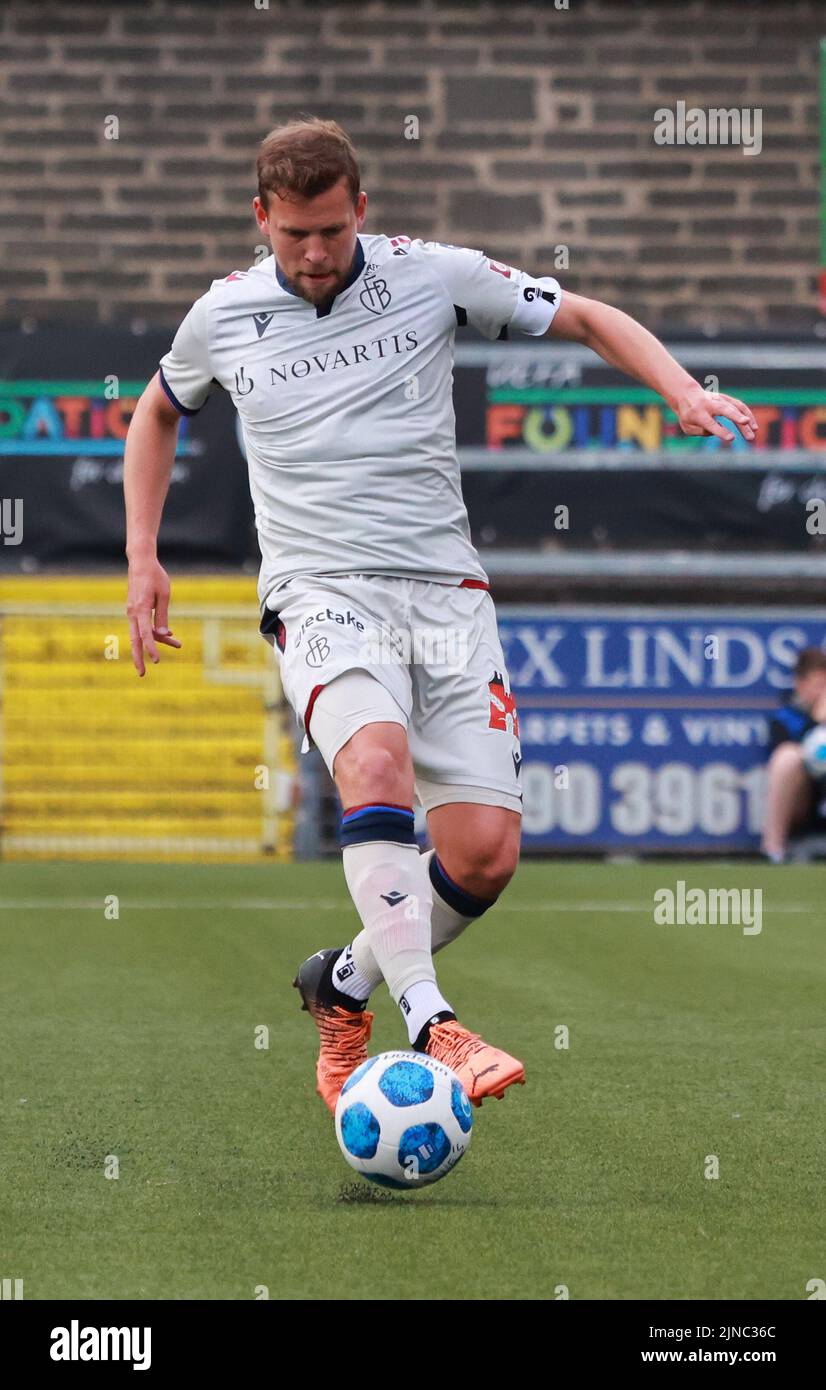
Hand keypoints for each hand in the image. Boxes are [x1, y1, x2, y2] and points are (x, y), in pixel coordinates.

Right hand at [126, 556, 181, 675]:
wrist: (140, 562)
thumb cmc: (155, 576)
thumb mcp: (164, 595)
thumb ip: (163, 616)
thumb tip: (163, 635)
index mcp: (140, 608)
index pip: (145, 634)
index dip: (151, 648)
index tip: (157, 660)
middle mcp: (133, 613)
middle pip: (135, 640)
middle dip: (139, 658)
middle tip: (142, 674)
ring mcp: (132, 612)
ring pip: (141, 634)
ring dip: (157, 642)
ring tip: (178, 645)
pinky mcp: (135, 611)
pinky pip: (143, 626)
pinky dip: (154, 632)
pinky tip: (169, 635)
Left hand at [673, 384, 757, 442]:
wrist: (686, 395)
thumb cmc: (687, 416)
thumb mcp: (688, 427)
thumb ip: (702, 432)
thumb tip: (721, 430)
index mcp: (697, 414)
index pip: (710, 424)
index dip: (721, 431)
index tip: (732, 438)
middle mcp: (709, 405)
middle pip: (724, 410)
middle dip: (735, 416)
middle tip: (746, 423)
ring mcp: (718, 400)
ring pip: (735, 407)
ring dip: (746, 419)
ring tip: (754, 432)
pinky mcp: (726, 398)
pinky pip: (739, 405)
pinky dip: (747, 414)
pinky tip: (753, 426)